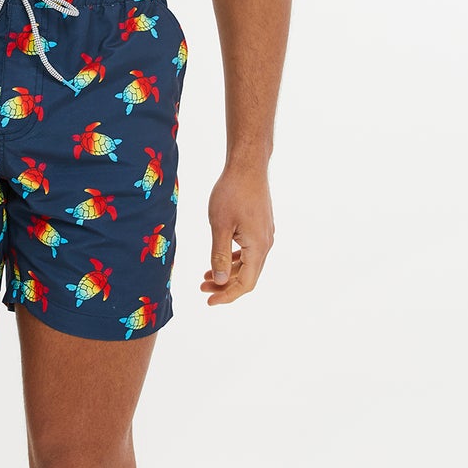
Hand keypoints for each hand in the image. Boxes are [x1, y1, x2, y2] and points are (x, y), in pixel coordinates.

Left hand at [201, 163, 274, 305]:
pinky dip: (234, 259)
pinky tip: (220, 260)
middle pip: (248, 276)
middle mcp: (266, 244)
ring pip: (248, 264)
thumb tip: (221, 282)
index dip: (228, 295)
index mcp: (258, 247)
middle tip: (202, 289)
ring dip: (229, 273)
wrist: (247, 166)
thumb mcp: (220, 226)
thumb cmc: (232, 193)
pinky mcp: (260, 227)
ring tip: (206, 277)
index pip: (246, 283)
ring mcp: (265, 235)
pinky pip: (249, 251)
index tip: (209, 301)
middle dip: (225, 286)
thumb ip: (220, 256)